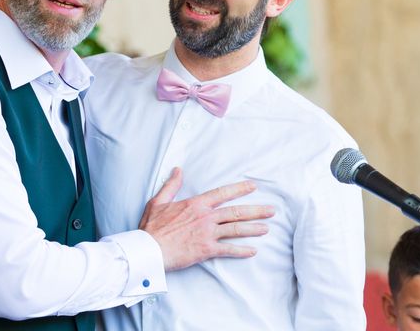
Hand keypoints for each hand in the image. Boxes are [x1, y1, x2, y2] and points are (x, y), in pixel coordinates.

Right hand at [139, 167, 273, 270]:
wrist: (148, 249)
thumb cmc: (152, 227)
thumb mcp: (158, 201)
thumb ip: (171, 185)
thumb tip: (178, 170)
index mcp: (195, 204)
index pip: (222, 193)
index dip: (239, 189)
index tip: (252, 186)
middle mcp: (205, 217)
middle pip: (235, 212)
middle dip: (255, 210)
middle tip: (271, 210)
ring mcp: (207, 233)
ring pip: (235, 229)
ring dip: (253, 229)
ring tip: (266, 228)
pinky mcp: (206, 250)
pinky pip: (228, 250)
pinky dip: (242, 250)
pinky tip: (252, 250)